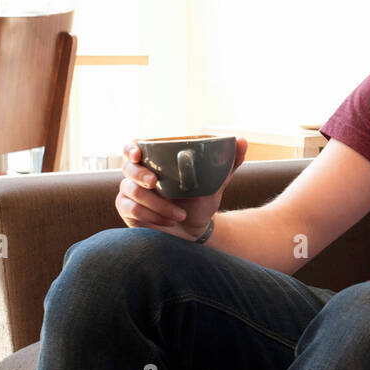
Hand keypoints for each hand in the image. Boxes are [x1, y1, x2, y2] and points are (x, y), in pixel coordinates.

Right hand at [116, 138, 247, 240]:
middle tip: (155, 182)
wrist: (198, 229)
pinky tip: (169, 221)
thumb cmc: (202, 199)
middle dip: (140, 174)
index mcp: (155, 161)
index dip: (130, 148)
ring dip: (156, 203)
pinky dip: (152, 216)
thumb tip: (242, 140)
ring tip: (179, 214)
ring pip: (131, 192)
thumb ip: (229, 161)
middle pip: (127, 168)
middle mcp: (138, 174)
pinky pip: (131, 210)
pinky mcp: (129, 212)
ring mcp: (130, 193)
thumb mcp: (217, 181)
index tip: (138, 153)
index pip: (132, 147)